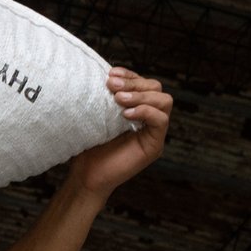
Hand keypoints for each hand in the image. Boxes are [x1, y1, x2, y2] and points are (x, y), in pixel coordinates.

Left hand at [69, 67, 171, 197]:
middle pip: (156, 88)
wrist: (86, 176)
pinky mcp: (155, 145)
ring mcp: (154, 132)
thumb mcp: (97, 116)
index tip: (111, 74)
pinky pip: (161, 120)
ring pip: (164, 100)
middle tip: (112, 86)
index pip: (144, 83)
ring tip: (118, 100)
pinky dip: (145, 112)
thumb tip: (106, 73)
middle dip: (134, 83)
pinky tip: (125, 115)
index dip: (130, 76)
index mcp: (137, 108)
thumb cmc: (88, 147)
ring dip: (141, 96)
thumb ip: (107, 97)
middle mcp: (149, 118)